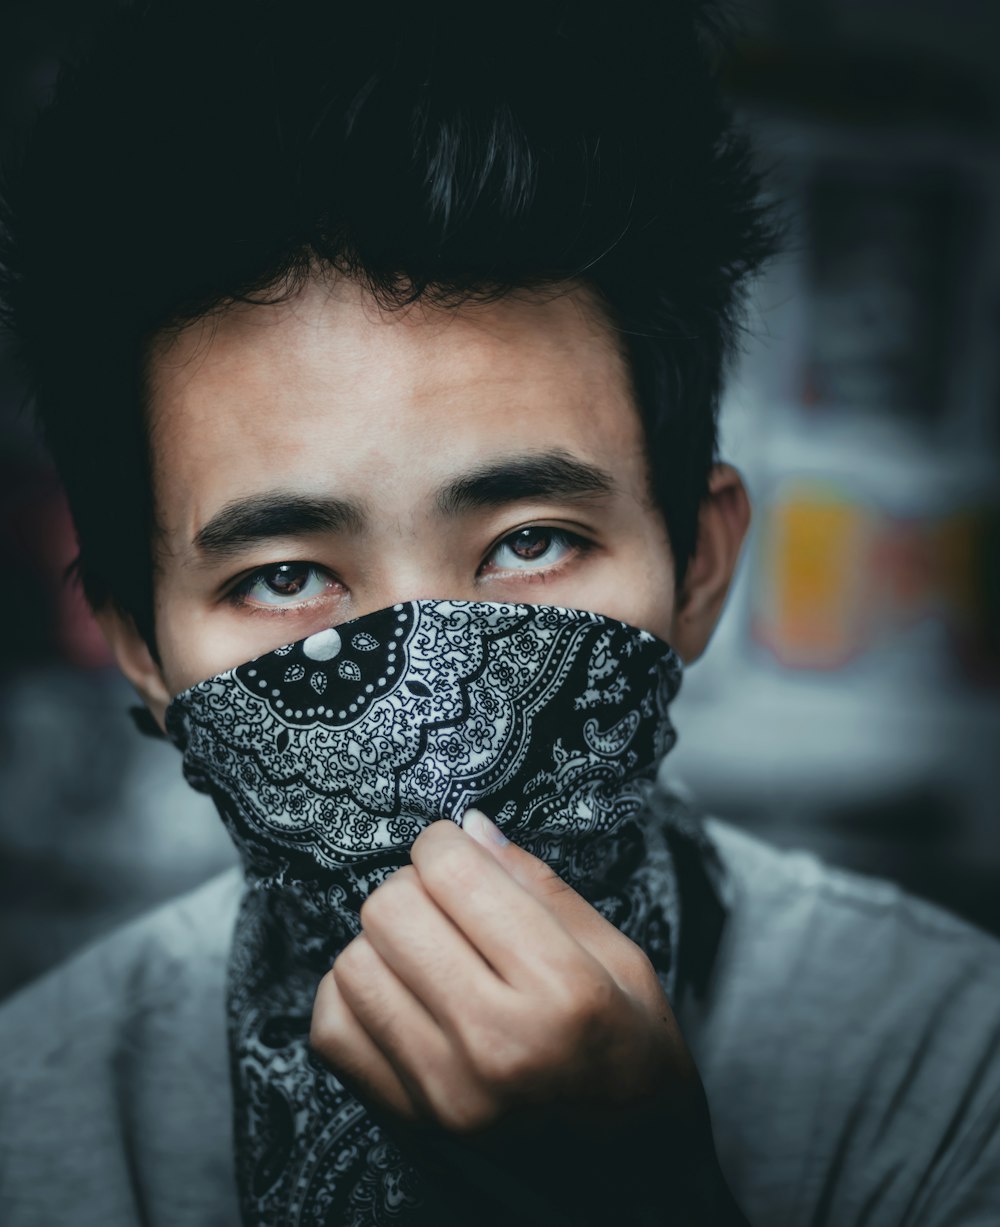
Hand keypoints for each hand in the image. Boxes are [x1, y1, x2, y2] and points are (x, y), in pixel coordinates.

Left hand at [310, 812, 745, 1224]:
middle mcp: (492, 1045)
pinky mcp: (408, 1122)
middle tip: (448, 905)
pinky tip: (401, 997)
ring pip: (351, 961)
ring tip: (430, 955)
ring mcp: (441, 1092)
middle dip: (414, 887)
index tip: (460, 853)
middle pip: (388, 908)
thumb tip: (470, 826)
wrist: (639, 1191)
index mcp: (560, 992)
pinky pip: (330, 1028)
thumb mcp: (624, 963)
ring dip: (384, 942)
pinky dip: (354, 997)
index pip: (451, 871)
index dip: (447, 843)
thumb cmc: (641, 1066)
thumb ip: (541, 889)